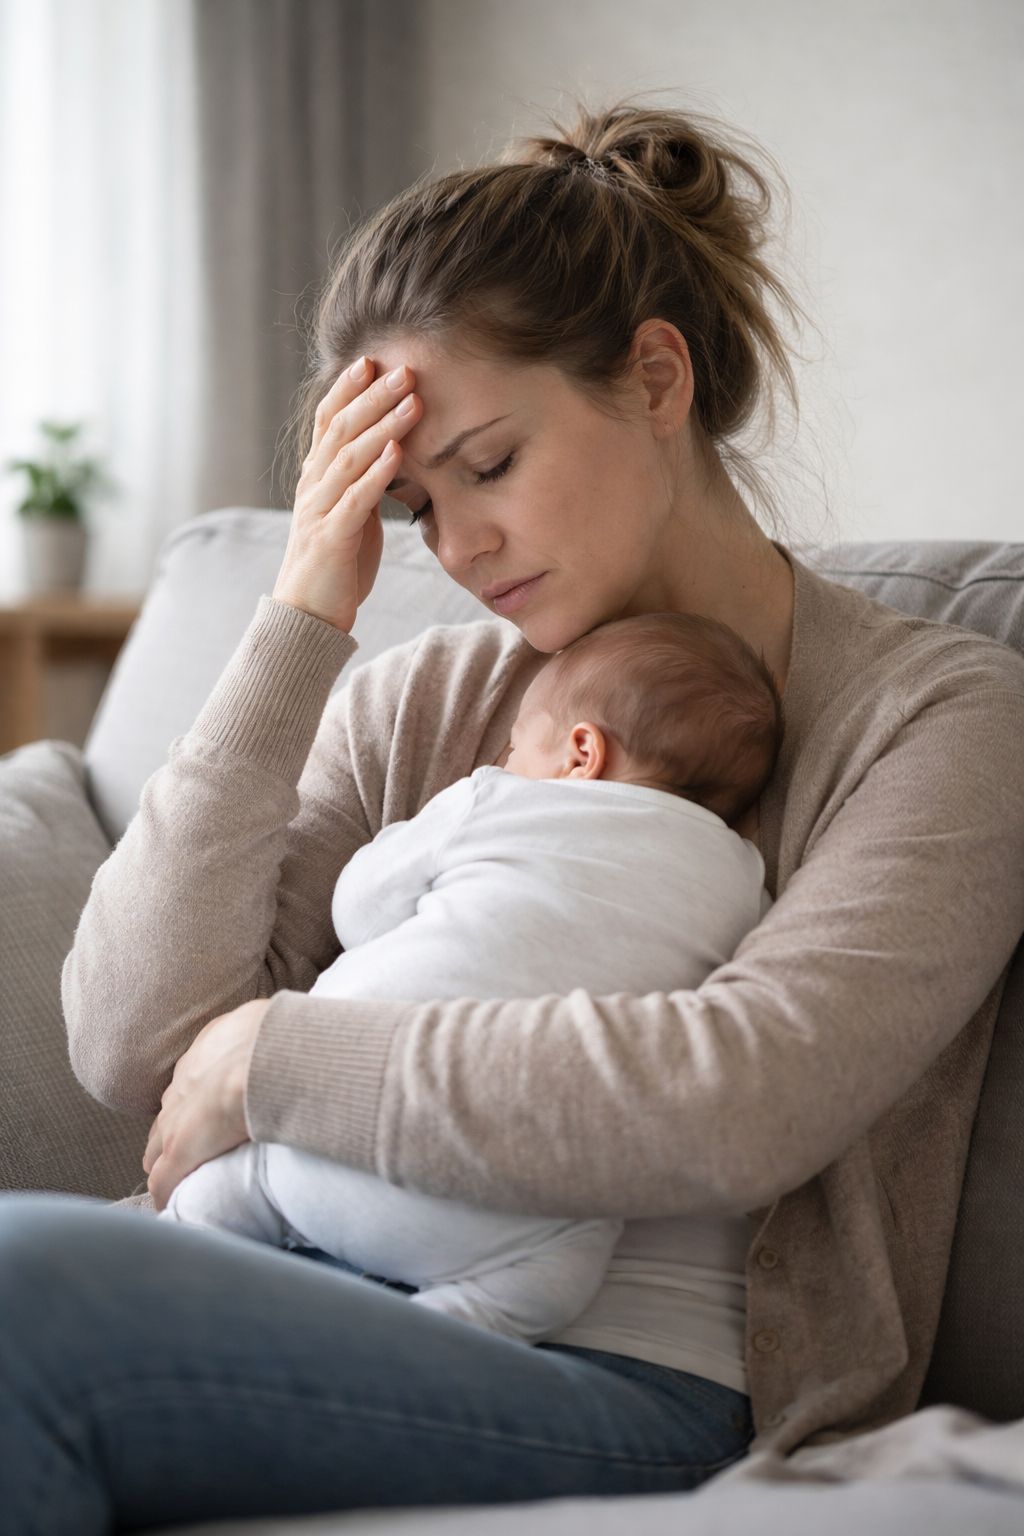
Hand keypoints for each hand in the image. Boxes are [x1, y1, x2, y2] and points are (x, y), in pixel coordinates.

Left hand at [143, 999, 269, 1211]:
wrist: (262, 1061)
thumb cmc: (271, 1040)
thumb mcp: (261, 1026)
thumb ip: (261, 1036)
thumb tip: (283, 1036)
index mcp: (200, 1062)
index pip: (186, 1091)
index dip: (194, 1108)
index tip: (207, 1119)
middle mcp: (180, 1090)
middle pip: (164, 1121)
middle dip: (173, 1135)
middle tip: (193, 1153)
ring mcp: (175, 1122)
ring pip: (156, 1152)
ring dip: (169, 1164)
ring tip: (185, 1182)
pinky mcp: (178, 1153)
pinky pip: (163, 1181)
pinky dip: (168, 1193)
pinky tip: (175, 1205)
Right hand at [273, 355, 423, 632]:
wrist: (308, 616)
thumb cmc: (335, 565)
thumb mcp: (349, 514)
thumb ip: (361, 482)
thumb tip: (390, 453)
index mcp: (316, 477)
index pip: (328, 420)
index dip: (348, 388)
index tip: (374, 359)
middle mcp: (313, 486)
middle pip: (341, 428)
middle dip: (373, 396)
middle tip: (406, 368)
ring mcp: (320, 510)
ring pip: (349, 457)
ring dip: (383, 425)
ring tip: (413, 401)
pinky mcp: (333, 538)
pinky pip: (356, 499)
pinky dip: (377, 473)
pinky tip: (398, 452)